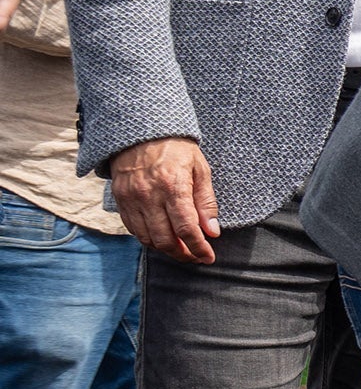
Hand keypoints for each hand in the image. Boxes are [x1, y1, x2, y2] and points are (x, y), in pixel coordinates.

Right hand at [111, 137, 220, 262]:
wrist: (140, 131)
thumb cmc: (176, 149)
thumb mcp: (200, 170)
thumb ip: (206, 202)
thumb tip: (212, 231)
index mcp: (173, 186)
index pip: (186, 228)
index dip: (198, 248)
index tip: (208, 257)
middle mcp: (148, 195)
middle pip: (164, 239)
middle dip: (183, 254)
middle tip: (195, 256)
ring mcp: (131, 199)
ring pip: (147, 238)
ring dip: (165, 249)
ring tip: (181, 249)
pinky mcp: (120, 200)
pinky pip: (132, 228)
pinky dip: (148, 238)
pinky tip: (162, 237)